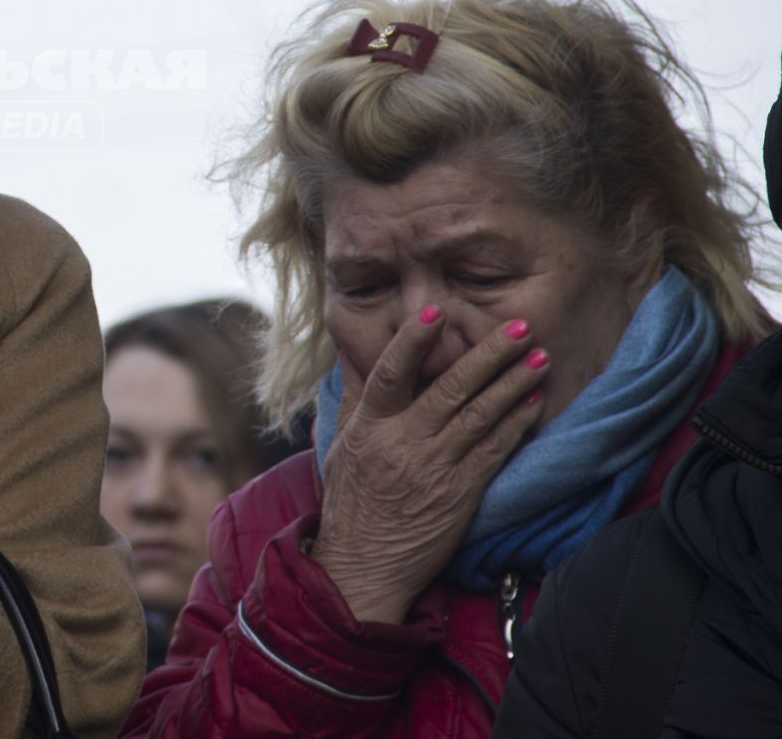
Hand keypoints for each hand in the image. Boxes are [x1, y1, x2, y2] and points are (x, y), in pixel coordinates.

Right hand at [310, 306, 551, 623]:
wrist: (362, 569)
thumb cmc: (351, 506)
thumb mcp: (342, 448)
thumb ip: (359, 405)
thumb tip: (365, 361)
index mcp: (369, 429)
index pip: (390, 374)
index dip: (412, 341)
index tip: (437, 312)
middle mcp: (402, 444)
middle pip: (450, 388)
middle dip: (488, 354)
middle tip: (518, 326)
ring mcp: (434, 469)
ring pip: (480, 416)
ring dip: (513, 383)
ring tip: (539, 356)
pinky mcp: (460, 495)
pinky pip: (494, 451)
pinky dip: (516, 424)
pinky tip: (533, 402)